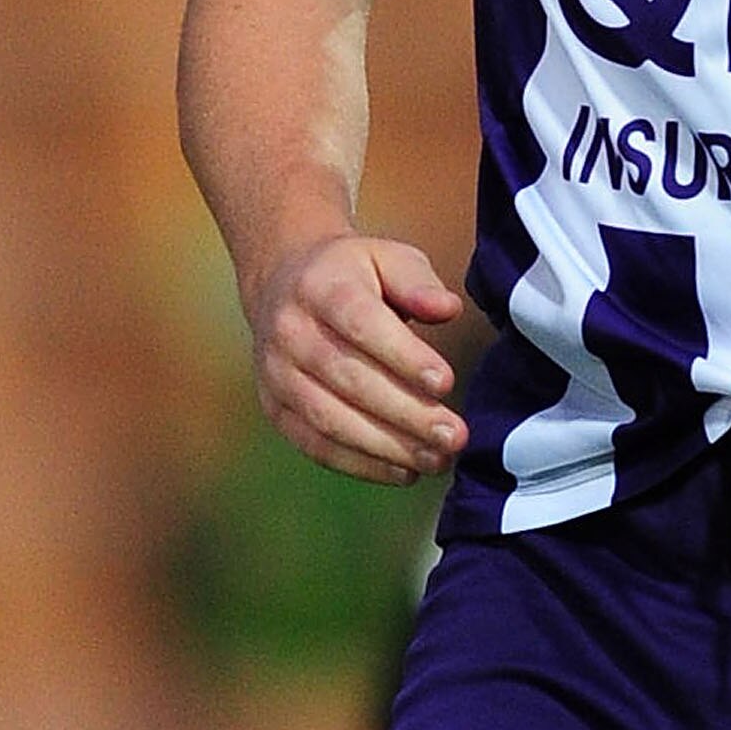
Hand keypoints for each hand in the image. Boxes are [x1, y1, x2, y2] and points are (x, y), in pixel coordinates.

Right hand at [249, 234, 467, 486]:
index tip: (446, 382)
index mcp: (320, 287)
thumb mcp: (387, 258)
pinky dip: (361, 464)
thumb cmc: (353, 275)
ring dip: (387, 446)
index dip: (403, 356)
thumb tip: (447, 309)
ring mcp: (277, 375)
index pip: (361, 323)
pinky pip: (316, 445)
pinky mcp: (276, 409)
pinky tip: (404, 471)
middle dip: (405, 413)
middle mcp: (290, 332)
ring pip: (330, 419)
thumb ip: (419, 282)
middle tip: (454, 435)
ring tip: (437, 460)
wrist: (282, 284)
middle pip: (348, 379)